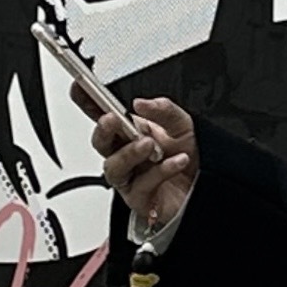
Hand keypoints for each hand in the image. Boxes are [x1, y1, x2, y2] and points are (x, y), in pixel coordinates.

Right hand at [91, 91, 197, 233]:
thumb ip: (165, 111)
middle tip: (112, 120)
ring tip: (149, 145)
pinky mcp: (140, 199)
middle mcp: (126, 154)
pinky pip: (143, 185)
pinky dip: (161, 171)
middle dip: (103, 130)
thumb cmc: (190, 159)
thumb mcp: (183, 125)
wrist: (207, 188)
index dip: (88, 102)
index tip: (80, 88)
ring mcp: (131, 177)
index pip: (104, 115)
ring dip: (129, 153)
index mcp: (131, 132)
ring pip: (114, 167)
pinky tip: (176, 161)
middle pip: (101, 142)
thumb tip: (141, 103)